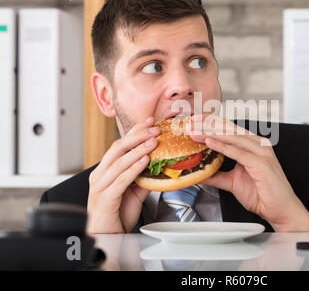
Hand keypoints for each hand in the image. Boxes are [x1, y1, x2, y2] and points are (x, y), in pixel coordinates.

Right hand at [87, 117, 159, 232]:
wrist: (107, 238)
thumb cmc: (116, 215)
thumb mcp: (134, 193)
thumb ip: (143, 178)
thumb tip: (158, 167)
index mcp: (104, 171)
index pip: (119, 146)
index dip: (134, 132)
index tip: (149, 122)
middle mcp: (100, 175)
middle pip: (118, 149)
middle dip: (137, 136)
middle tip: (154, 129)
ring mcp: (100, 186)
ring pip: (120, 162)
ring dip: (139, 150)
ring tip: (153, 142)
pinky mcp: (105, 198)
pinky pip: (121, 180)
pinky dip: (134, 168)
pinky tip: (145, 161)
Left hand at [187, 114, 308, 231]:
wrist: (279, 210)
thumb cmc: (263, 194)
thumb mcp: (232, 182)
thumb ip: (217, 175)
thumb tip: (200, 174)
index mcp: (253, 146)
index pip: (229, 131)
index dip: (211, 125)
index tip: (195, 123)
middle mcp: (258, 146)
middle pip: (230, 130)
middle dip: (209, 126)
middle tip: (191, 124)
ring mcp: (261, 152)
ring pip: (233, 138)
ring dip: (212, 133)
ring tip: (195, 132)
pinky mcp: (261, 163)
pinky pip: (239, 152)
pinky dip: (223, 146)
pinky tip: (210, 142)